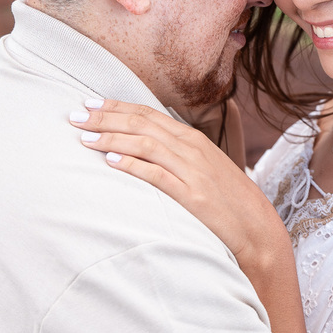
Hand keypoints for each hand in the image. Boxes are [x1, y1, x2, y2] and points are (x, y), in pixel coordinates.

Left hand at [69, 99, 287, 262]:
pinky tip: (110, 161)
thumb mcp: (204, 168)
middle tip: (74, 116)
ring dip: (112, 138)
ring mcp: (192, 170)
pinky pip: (157, 174)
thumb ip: (178, 153)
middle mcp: (190, 148)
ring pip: (145, 144)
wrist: (257, 228)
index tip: (89, 104)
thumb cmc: (228, 200)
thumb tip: (149, 143)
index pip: (147, 114)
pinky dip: (132, 164)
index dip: (116, 107)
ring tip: (84, 138)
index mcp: (191, 139)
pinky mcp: (192, 195)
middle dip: (105, 118)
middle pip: (141, 124)